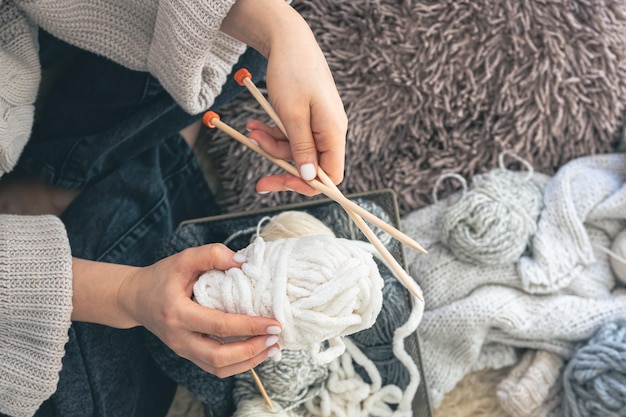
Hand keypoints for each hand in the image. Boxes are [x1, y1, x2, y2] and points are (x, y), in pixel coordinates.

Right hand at [72, 245, 281, 377]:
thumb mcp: (184, 258)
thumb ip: (212, 254)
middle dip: (252, 350)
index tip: (274, 323)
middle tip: (275, 338)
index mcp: (177, 312)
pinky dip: (238, 364)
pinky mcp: (188, 354)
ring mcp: (182, 349)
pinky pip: (215, 368)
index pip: (219, 326)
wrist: (135, 298)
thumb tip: (244, 261)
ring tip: (271, 347)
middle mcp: (179, 337)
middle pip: (218, 357)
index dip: (249, 326)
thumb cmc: (161, 277)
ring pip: (218, 368)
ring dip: (248, 361)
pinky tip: (256, 352)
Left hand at [221, 0, 346, 194]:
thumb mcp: (293, 115)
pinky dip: (274, 134)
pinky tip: (257, 125)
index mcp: (333, 132)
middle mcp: (330, 131)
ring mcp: (320, 124)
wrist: (289, 41)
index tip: (282, 181)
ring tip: (251, 132)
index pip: (331, 175)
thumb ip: (302, 149)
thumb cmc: (293, 74)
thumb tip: (309, 178)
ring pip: (296, 151)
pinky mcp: (308, 117)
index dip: (307, 184)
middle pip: (310, 165)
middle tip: (258, 180)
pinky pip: (292, 136)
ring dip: (272, 146)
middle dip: (282, 166)